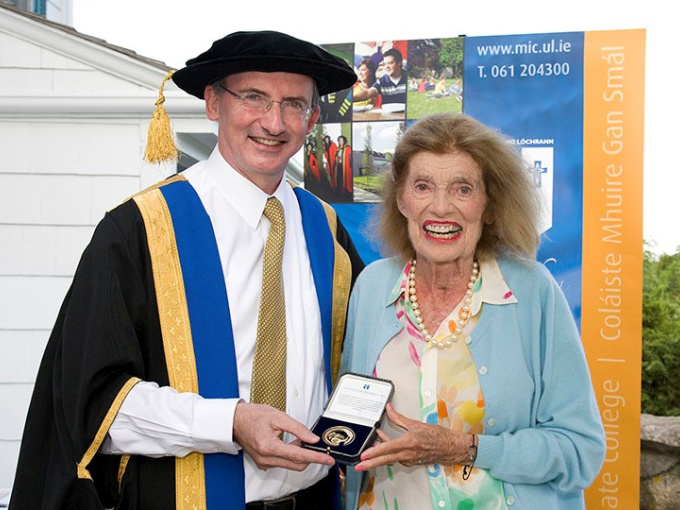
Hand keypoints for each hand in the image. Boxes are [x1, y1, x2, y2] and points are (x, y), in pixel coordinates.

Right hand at [233, 402, 334, 471]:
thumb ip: (298, 429)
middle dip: (309, 455)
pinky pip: (283, 463)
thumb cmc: (253, 415)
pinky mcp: (264, 463)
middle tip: (316, 444)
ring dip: (299, 454)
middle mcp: (266, 459)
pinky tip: (290, 443)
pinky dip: (291, 455)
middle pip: (297, 464)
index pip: (299, 456)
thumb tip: (313, 439)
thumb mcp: (278, 416)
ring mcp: (264, 463)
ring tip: (298, 439)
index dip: (316, 458)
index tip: (328, 459)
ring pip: (291, 464)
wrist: (236, 420)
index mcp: (269, 447)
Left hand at [354, 404, 469, 470]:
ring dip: (379, 454)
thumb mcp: (417, 424)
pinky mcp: (411, 461)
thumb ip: (399, 418)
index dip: (374, 452)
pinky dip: (388, 452)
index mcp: (409, 443)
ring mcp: (409, 459)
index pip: (387, 449)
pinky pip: (396, 458)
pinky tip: (384, 443)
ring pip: (390, 459)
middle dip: (370, 463)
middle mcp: (408, 454)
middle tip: (359, 466)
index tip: (364, 455)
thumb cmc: (437, 436)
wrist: (450, 448)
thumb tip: (389, 409)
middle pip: (385, 460)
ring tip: (370, 447)